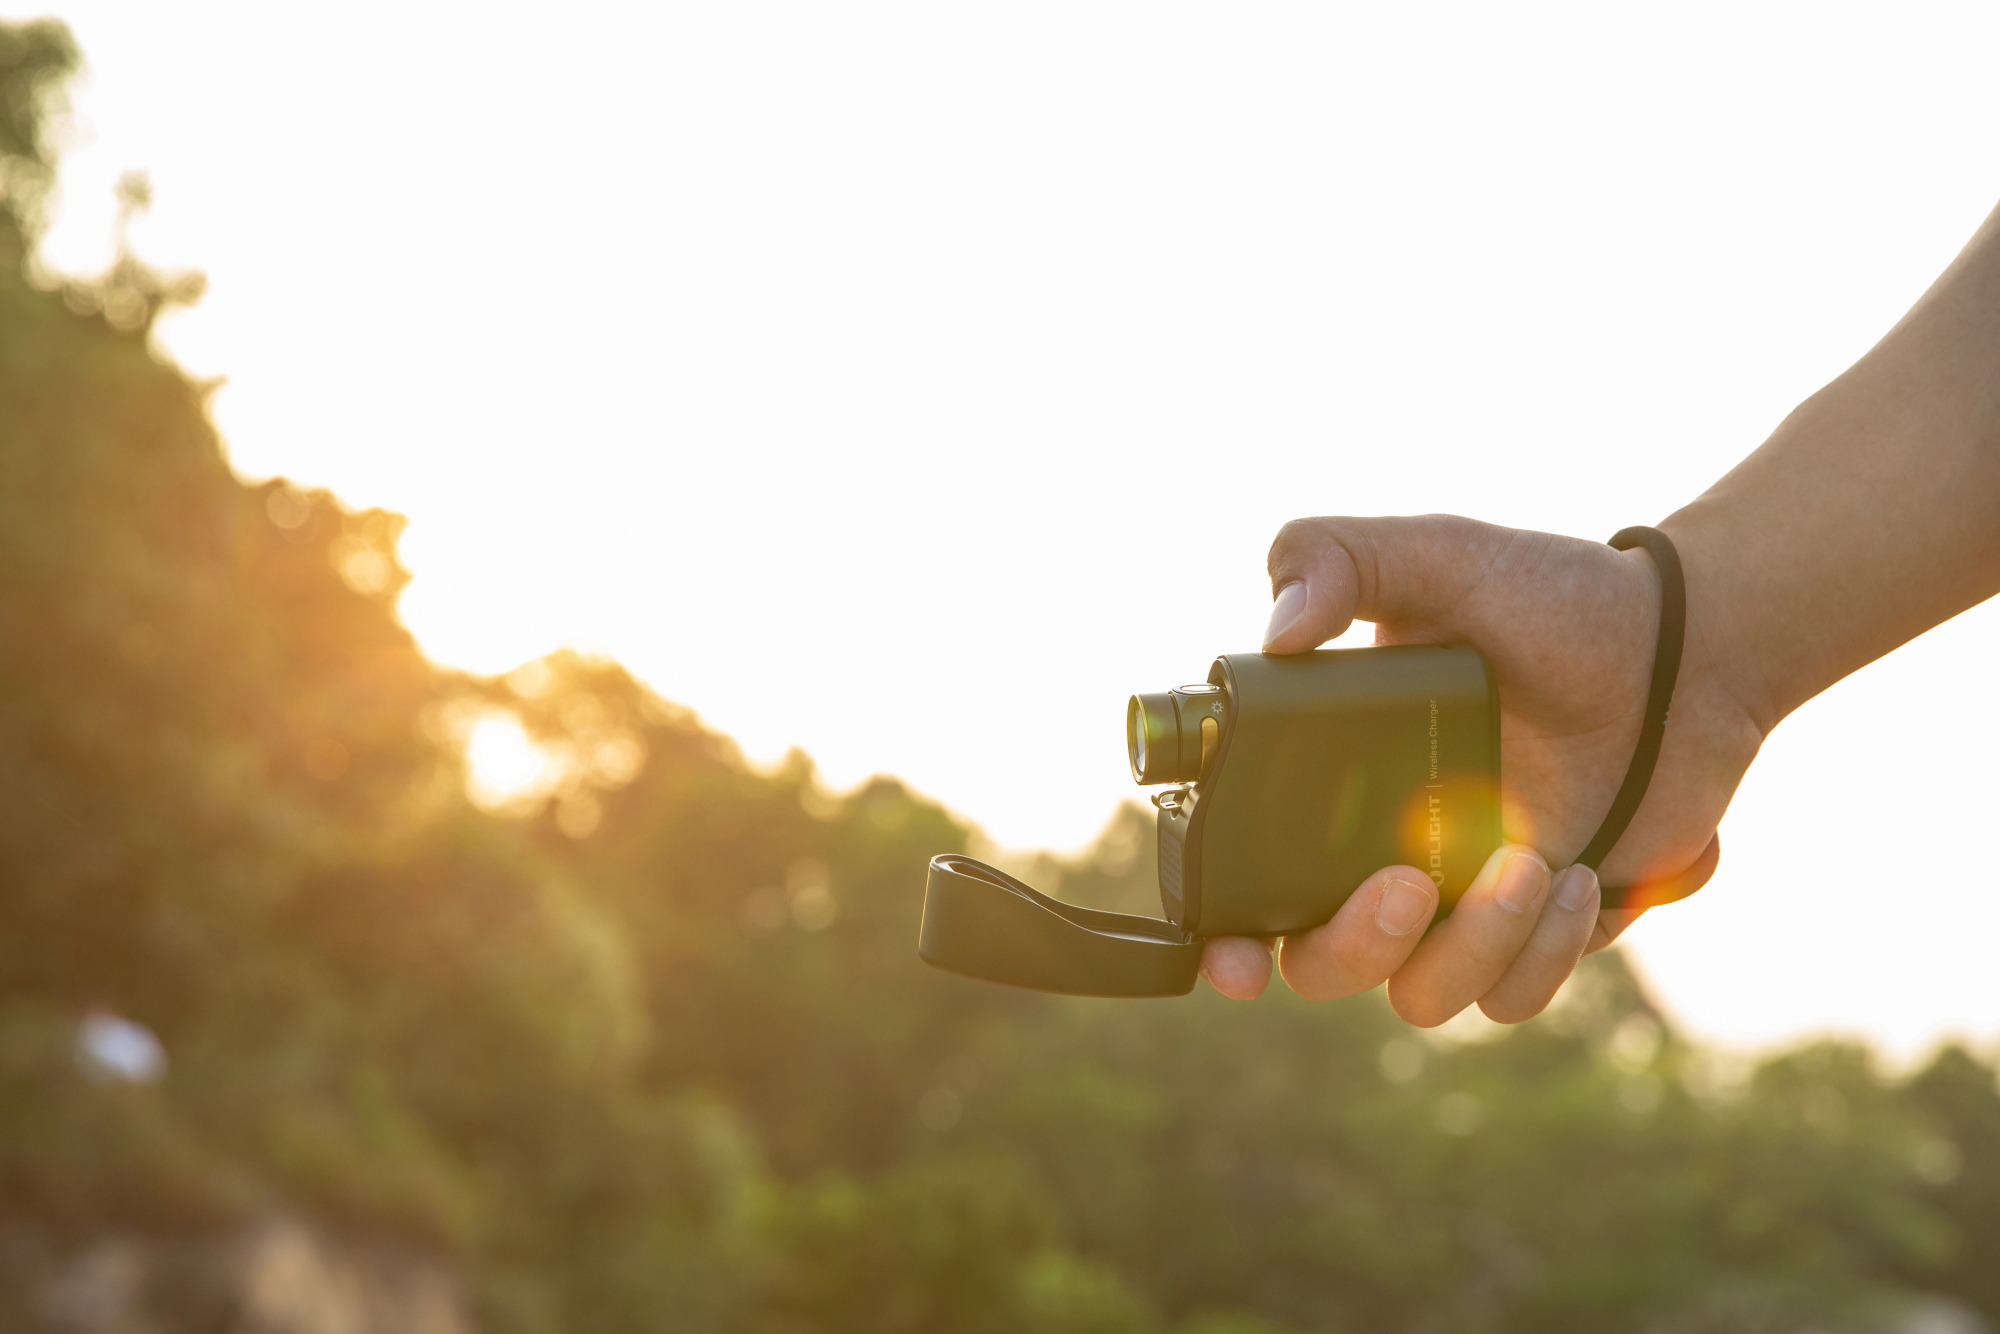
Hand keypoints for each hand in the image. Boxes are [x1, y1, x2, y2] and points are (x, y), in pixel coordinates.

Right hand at [1200, 515, 1763, 1023]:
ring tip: (1535, 864)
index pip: (1244, 882)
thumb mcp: (1437, 553)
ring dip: (1473, 947)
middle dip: (1356, 943)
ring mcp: (1460, 902)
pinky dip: (1545, 954)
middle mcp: (1380, 852)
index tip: (1239, 958)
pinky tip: (1583, 877)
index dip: (1225, 938)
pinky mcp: (1537, 931)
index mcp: (1329, 781)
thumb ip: (1334, 557)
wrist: (1687, 648)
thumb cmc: (1553, 598)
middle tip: (1410, 884)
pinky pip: (1512, 994)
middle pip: (1322, 964)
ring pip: (1423, 995)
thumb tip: (1278, 632)